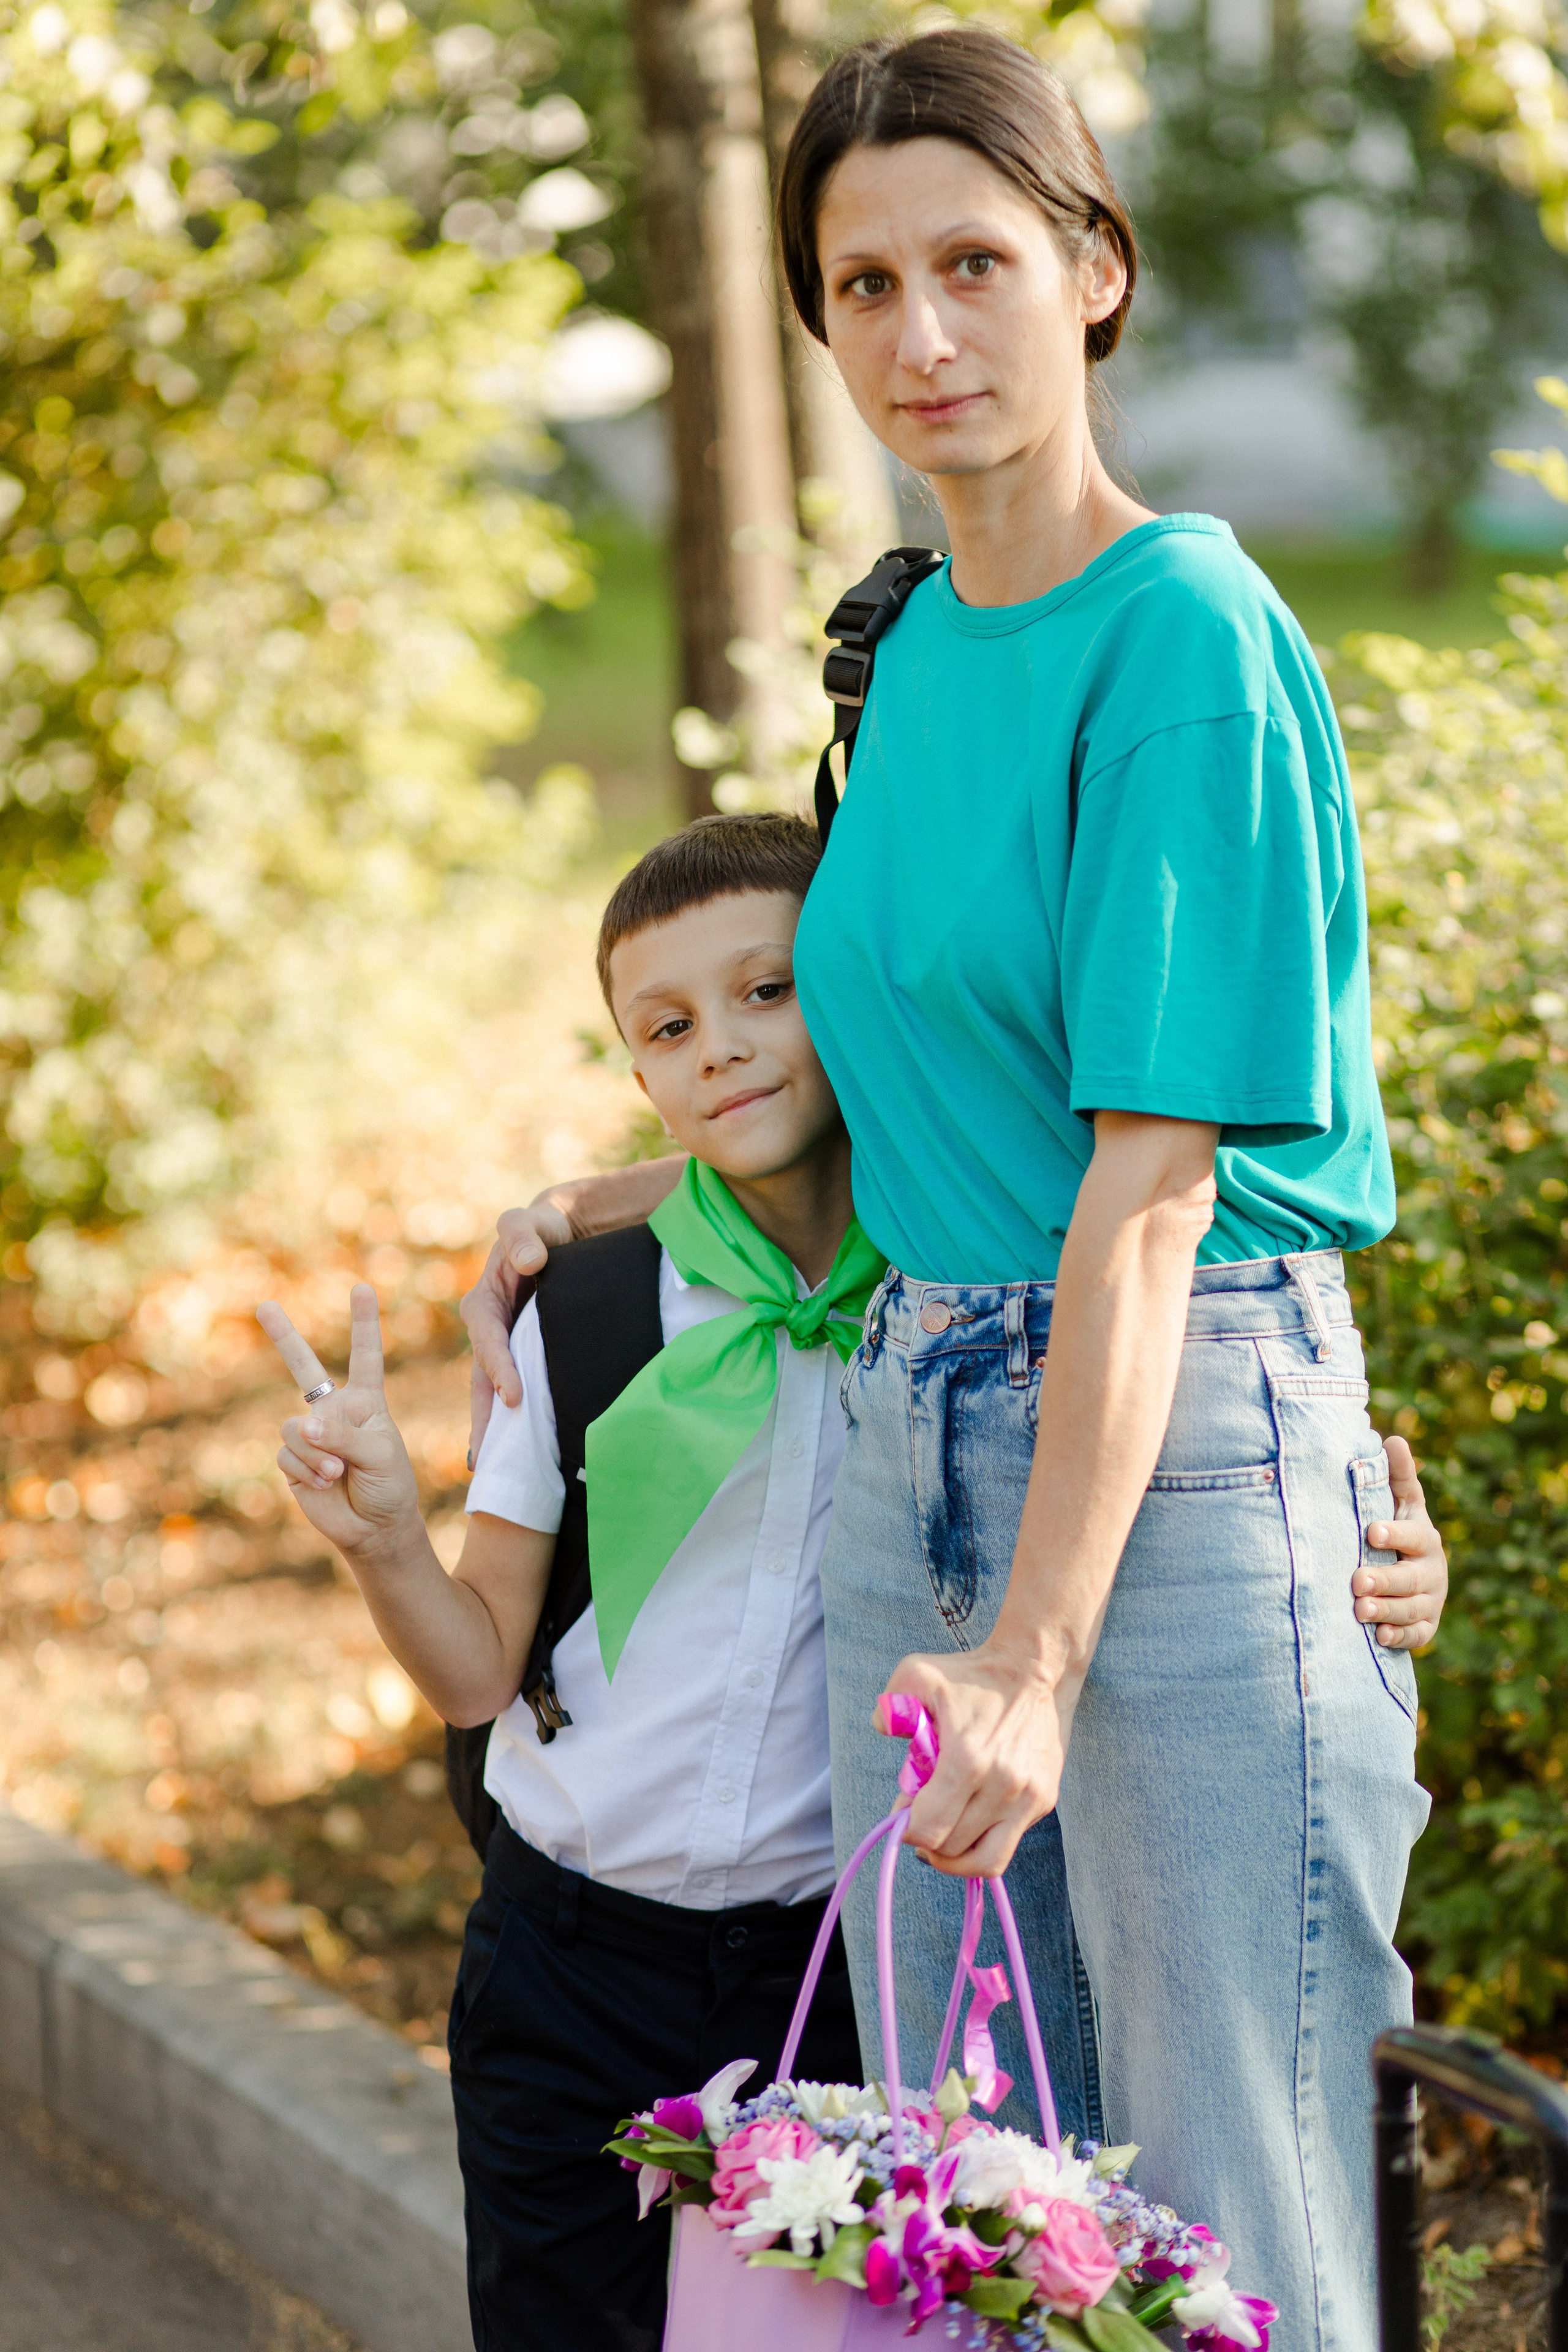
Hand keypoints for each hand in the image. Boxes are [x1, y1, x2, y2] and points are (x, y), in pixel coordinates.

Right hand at [257, 1285, 420, 1559]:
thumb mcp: (378, 1454)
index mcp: (365, 1401)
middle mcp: (334, 1411)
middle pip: (304, 1367)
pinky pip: (287, 1454)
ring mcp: (310, 1435)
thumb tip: (304, 1427)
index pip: (365, 1355)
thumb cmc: (389, 1485)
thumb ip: (342, 1435)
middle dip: (283, 1336)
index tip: (361, 1288)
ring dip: (316, 1453)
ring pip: (295, 1428)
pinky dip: (306, 1469)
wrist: (374, 1528)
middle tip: (264, 1305)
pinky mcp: (292, 1459)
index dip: (363, 1323)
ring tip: (338, 1473)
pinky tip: (324, 1483)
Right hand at [458, 1200, 573, 1462]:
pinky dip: (519, 1420)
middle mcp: (489, 1333)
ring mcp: (506, 1349)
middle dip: (484, 1420)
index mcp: (483, 1306)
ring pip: (497, 1394)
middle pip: (484, 1382)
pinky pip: (521, 1390)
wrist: (561, 1236)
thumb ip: (524, 1235)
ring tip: (497, 1470)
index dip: (499, 1370)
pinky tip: (527, 1452)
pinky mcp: (525, 1358)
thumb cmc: (541, 1230)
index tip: (514, 1397)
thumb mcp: (530, 1224)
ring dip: (497, 1430)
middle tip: (487, 1461)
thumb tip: (529, 1260)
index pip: (488, 1343)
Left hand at [876, 1645, 1072, 1877]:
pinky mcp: (1045, 1800)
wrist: (1034, 1668)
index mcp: (967, 1760)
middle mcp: (1002, 1786)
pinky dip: (983, 1840)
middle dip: (927, 1838)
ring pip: (985, 1862)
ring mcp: (1028, 1798)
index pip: (929, 1829)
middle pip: (952, 1848)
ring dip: (957, 1857)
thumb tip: (883, 1732)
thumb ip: (890, 1706)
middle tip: (921, 1813)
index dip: (907, 1828)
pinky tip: (971, 1816)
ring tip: (943, 1836)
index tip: (903, 1810)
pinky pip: (1008, 1843)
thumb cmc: (970, 1674)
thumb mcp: (918, 1674)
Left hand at [1354, 1432, 1447, 1651]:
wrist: (1409, 1570)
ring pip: (1412, 1608)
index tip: (1371, 1532)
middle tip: (1356, 1581)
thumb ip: (1396, 1476)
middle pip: (1410, 1577)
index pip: (1412, 1535)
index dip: (1394, 1534)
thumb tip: (1394, 1438)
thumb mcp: (1398, 1502)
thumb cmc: (1394, 1526)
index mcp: (1422, 1536)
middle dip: (1384, 1580)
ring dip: (1387, 1610)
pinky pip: (1417, 1635)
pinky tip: (1379, 1636)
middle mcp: (1431, 1569)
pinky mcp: (1426, 1625)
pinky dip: (1399, 1637)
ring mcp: (1430, 1599)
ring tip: (1360, 1610)